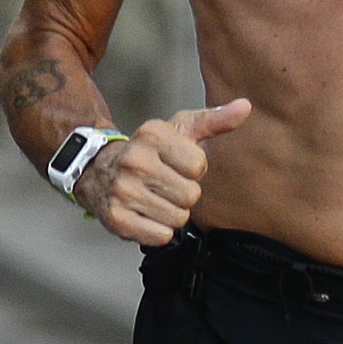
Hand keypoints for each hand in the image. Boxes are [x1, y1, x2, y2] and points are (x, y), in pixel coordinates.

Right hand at [89, 101, 249, 249]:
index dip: (192, 170)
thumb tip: (244, 107)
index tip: (177, 165)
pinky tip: (145, 215)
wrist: (98, 170)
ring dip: (171, 214)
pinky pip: (161, 236)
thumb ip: (215, 120)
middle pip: (190, 195)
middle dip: (183, 194)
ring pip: (177, 218)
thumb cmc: (147, 152)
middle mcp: (135, 161)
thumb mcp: (179, 129)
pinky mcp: (117, 218)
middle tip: (165, 185)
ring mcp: (123, 190)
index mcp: (153, 135)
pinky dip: (158, 231)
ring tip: (155, 199)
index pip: (199, 166)